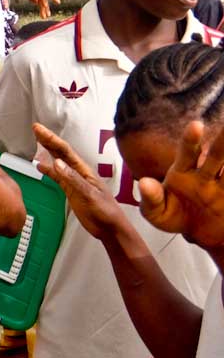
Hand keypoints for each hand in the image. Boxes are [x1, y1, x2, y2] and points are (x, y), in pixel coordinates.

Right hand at [33, 123, 125, 240]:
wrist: (111, 230)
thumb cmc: (105, 212)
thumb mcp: (89, 195)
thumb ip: (73, 179)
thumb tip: (56, 163)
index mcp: (84, 171)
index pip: (65, 150)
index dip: (51, 139)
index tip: (38, 129)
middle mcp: (78, 172)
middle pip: (61, 153)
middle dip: (48, 140)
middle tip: (36, 129)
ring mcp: (74, 181)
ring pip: (58, 162)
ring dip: (48, 152)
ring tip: (37, 142)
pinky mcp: (71, 191)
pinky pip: (57, 177)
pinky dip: (48, 170)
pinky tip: (40, 167)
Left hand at [138, 121, 223, 250]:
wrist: (196, 234)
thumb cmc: (172, 216)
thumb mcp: (156, 212)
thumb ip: (150, 198)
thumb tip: (144, 183)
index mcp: (183, 173)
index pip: (188, 152)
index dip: (191, 139)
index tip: (196, 125)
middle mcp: (205, 176)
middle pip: (217, 155)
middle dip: (223, 141)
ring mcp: (222, 188)